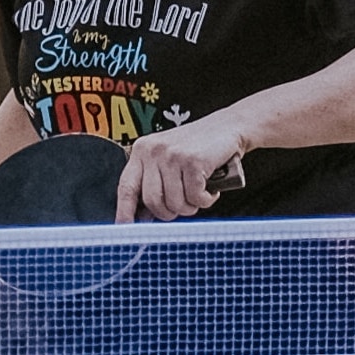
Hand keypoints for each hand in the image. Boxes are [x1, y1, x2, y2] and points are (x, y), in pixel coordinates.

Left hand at [116, 118, 246, 221]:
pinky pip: (196, 197)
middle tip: (183, 207)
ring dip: (191, 207)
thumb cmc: (199, 148)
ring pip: (175, 202)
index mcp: (142, 151)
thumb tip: (144, 217)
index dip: (124, 211)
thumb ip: (154, 183)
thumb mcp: (168, 160)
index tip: (124, 228)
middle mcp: (153, 151)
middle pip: (152, 201)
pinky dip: (206, 200)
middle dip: (169, 213)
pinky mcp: (193, 160)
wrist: (229, 126)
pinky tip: (210, 189)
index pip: (126, 187)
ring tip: (199, 193)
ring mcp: (172, 155)